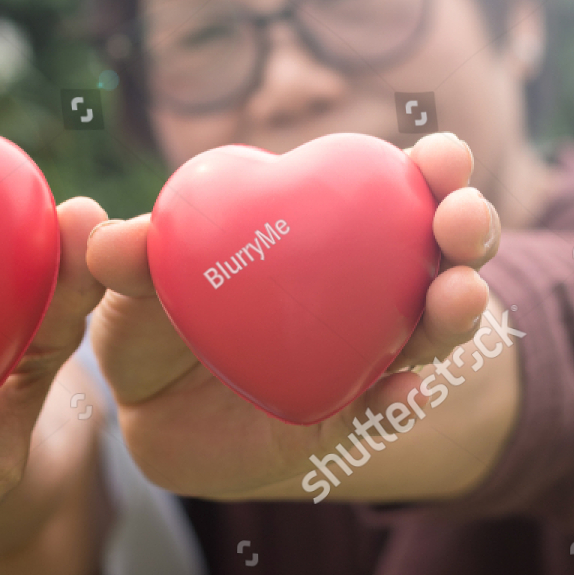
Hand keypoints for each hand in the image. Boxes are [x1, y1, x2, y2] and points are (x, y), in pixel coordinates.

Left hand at [86, 132, 517, 502]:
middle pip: (439, 251)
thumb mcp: (132, 289)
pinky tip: (403, 393)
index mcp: (325, 234)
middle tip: (462, 219)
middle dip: (467, 228)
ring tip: (458, 297)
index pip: (392, 189)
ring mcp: (364, 354)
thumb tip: (106, 235)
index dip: (430, 170)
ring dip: (453, 312)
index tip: (443, 154)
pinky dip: (396, 402)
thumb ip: (126, 260)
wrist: (156, 419)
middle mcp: (363, 288)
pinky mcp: (345, 419)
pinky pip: (380, 411)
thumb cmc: (157, 326)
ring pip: (431, 329)